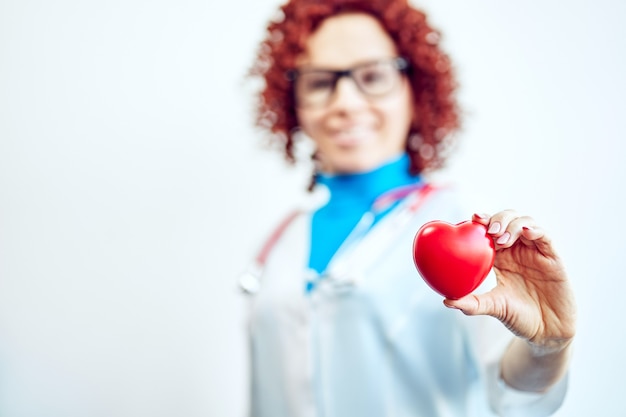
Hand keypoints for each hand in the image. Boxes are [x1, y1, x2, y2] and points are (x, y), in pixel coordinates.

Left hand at [444, 210, 575, 350]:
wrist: (546, 332)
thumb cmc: (519, 318)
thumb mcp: (494, 308)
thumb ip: (473, 304)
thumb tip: (447, 301)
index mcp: (500, 257)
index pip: (490, 231)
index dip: (483, 221)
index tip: (473, 219)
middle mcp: (517, 251)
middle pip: (507, 220)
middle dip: (497, 219)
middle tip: (489, 230)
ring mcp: (535, 252)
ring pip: (525, 223)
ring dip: (513, 225)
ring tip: (502, 239)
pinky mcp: (553, 258)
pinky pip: (545, 237)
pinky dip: (535, 230)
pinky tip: (526, 233)